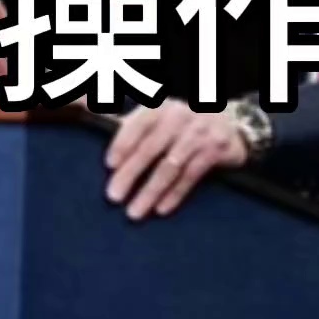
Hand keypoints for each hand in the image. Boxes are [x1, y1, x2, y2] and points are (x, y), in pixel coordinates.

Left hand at [104, 101, 247, 220]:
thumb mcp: (159, 115)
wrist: (231, 123)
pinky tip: (161, 208)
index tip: (108, 165)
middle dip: (130, 174)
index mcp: (161, 106)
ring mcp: (199, 132)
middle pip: (150, 148)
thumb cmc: (182, 122)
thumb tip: (87, 116)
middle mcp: (180, 115)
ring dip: (149, 191)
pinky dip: (175, 194)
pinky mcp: (215, 149)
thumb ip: (130, 123)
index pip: (138, 124)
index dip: (122, 143)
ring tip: (134, 211)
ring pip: (169, 166)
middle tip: (113, 196)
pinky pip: (191, 176)